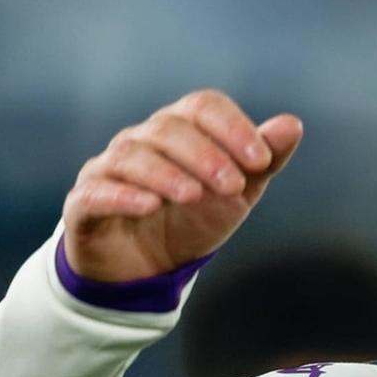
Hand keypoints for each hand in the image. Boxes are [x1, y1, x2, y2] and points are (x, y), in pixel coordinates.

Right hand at [61, 91, 304, 282]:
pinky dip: (123, 195)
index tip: (261, 160)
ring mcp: (107, 169)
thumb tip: (292, 125)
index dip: (233, 127)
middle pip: (169, 128)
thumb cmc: (190, 221)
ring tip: (194, 196)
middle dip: (205, 154)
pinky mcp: (84, 203)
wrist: (145, 270)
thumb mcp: (236, 195)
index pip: (203, 106)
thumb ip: (263, 161)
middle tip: (233, 186)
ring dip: (167, 173)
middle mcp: (140, 141)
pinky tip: (149, 205)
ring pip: (132, 156)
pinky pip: (97, 191)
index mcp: (179, 129)